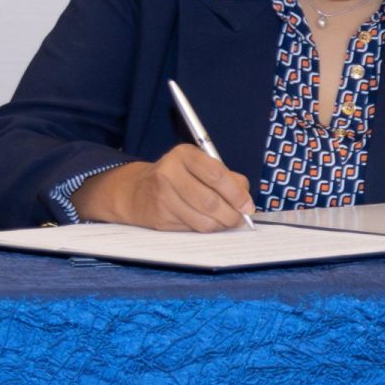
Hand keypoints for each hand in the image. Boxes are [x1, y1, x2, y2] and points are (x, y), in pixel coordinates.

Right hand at [70, 145, 256, 231]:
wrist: (136, 191)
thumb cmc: (178, 176)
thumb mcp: (199, 165)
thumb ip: (226, 177)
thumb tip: (246, 200)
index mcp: (184, 155)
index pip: (216, 175)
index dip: (236, 193)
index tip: (248, 206)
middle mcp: (169, 173)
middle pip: (210, 201)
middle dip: (231, 214)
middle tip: (241, 219)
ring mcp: (162, 197)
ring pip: (202, 219)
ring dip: (221, 225)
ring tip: (228, 222)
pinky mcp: (159, 218)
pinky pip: (191, 228)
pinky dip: (206, 229)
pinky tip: (209, 223)